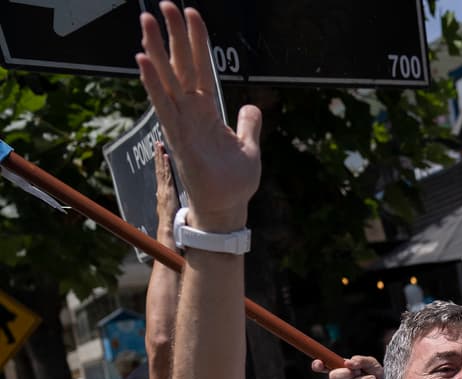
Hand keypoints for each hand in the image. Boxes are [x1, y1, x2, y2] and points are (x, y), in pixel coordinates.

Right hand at [137, 3, 260, 231]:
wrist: (228, 208)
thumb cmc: (234, 182)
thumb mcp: (248, 147)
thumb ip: (248, 125)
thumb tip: (250, 107)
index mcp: (209, 111)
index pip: (201, 68)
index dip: (197, 42)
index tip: (192, 13)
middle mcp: (191, 112)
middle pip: (180, 65)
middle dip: (173, 34)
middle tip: (163, 4)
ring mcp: (183, 122)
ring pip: (167, 79)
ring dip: (156, 49)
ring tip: (145, 20)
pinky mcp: (179, 137)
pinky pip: (164, 105)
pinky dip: (154, 83)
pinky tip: (143, 60)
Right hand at [153, 140, 178, 246]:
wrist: (168, 232)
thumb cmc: (172, 224)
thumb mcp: (173, 212)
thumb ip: (174, 205)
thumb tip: (175, 201)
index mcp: (164, 194)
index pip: (162, 175)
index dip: (161, 163)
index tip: (162, 152)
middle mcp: (162, 190)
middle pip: (160, 170)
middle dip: (159, 156)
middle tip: (158, 142)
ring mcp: (164, 191)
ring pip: (162, 171)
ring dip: (160, 158)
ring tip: (159, 145)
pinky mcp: (167, 193)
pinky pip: (166, 177)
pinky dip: (165, 166)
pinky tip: (166, 157)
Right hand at [313, 355, 383, 378]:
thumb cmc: (379, 378)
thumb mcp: (372, 365)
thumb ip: (360, 360)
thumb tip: (347, 362)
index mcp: (343, 369)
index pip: (326, 366)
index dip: (319, 365)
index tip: (318, 363)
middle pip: (333, 376)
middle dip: (347, 373)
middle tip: (360, 372)